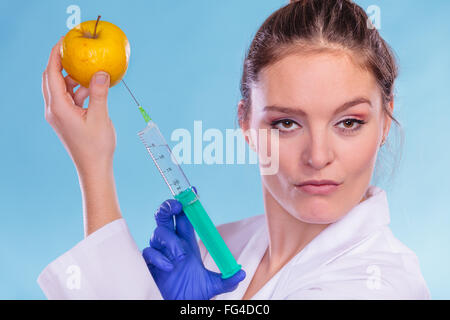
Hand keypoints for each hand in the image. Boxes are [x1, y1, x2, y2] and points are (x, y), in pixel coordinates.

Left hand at [42, 36, 115, 175]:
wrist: (93, 168)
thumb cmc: (97, 146)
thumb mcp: (100, 117)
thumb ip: (99, 92)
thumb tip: (101, 71)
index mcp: (59, 108)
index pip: (52, 74)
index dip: (56, 55)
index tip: (64, 41)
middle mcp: (54, 110)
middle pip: (51, 78)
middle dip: (60, 62)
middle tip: (74, 51)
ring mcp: (58, 116)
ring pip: (60, 89)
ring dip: (72, 78)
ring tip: (89, 72)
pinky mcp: (65, 120)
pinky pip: (67, 98)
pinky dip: (77, 90)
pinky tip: (92, 90)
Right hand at [142, 194, 245, 299]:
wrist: (175, 307)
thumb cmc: (190, 293)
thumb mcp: (211, 286)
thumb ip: (226, 280)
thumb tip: (240, 274)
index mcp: (187, 244)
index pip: (186, 219)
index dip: (188, 204)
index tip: (193, 191)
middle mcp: (172, 245)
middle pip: (166, 217)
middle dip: (170, 207)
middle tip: (178, 206)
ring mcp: (160, 253)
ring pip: (158, 233)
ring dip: (170, 241)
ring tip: (180, 256)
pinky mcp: (149, 264)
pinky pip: (149, 252)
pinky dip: (159, 258)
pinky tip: (170, 267)